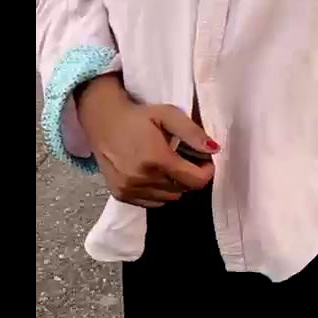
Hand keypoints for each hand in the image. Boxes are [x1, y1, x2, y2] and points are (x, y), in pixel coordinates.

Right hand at [76, 75, 218, 207]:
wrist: (102, 121)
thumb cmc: (138, 116)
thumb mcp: (168, 114)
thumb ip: (192, 133)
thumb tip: (215, 149)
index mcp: (157, 160)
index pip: (195, 181)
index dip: (206, 171)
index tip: (205, 160)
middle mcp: (143, 179)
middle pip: (183, 190)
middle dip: (191, 176)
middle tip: (187, 159)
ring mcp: (130, 190)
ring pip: (170, 198)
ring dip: (176, 185)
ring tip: (170, 166)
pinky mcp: (121, 195)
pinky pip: (152, 202)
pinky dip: (160, 192)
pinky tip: (155, 174)